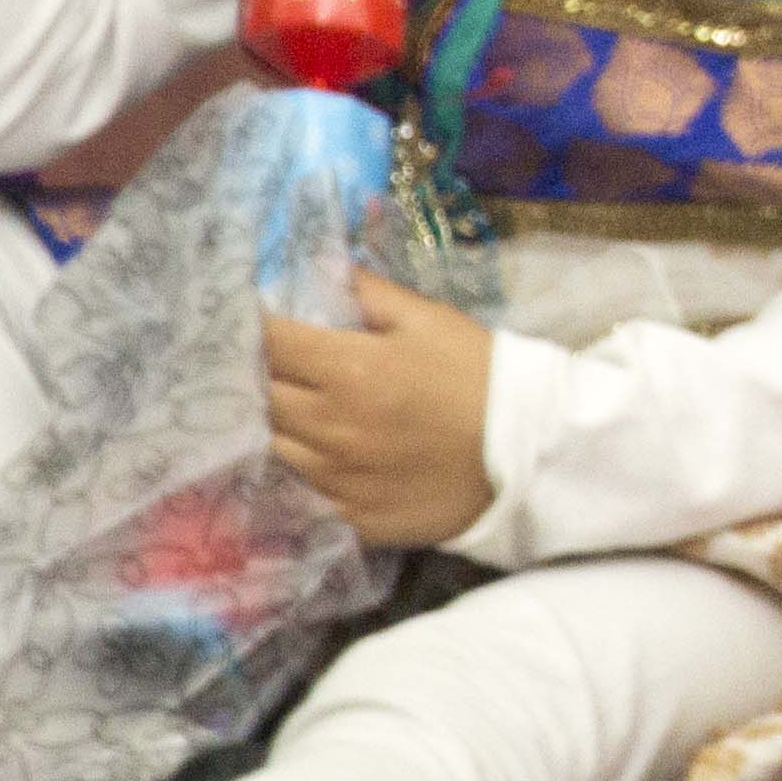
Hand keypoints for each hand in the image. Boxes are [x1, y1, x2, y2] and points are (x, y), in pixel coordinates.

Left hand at [261, 273, 497, 547]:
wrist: (529, 454)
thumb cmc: (480, 375)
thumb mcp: (432, 320)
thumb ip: (369, 293)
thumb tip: (319, 266)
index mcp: (349, 371)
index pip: (269, 339)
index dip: (253, 324)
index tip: (251, 317)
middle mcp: (330, 426)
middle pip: (257, 393)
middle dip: (254, 371)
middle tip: (263, 360)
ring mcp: (335, 477)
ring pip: (268, 443)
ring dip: (271, 421)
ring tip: (287, 406)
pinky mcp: (346, 514)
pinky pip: (297, 487)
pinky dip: (297, 466)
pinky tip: (312, 452)